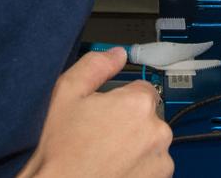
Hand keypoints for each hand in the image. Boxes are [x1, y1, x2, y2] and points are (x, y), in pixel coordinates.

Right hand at [17, 48, 173, 177]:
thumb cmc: (60, 151)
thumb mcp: (67, 93)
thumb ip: (95, 65)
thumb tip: (116, 54)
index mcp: (138, 104)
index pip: (141, 88)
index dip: (119, 99)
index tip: (104, 112)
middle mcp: (157, 131)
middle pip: (147, 116)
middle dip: (128, 122)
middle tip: (99, 134)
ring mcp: (160, 161)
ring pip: (150, 143)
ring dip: (135, 146)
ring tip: (104, 155)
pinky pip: (152, 167)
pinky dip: (138, 167)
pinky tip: (113, 169)